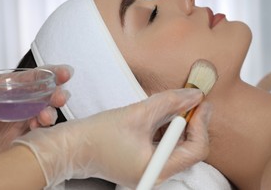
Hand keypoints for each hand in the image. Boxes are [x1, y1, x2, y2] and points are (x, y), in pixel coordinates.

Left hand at [0, 65, 71, 168]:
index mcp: (6, 88)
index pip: (32, 77)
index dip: (50, 73)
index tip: (63, 73)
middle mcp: (18, 103)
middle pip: (45, 94)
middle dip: (56, 94)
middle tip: (60, 97)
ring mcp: (22, 121)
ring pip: (46, 113)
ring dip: (51, 113)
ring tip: (46, 117)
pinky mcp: (24, 138)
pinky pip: (40, 133)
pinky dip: (44, 131)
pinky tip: (38, 129)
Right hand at [14, 88, 211, 188]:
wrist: (70, 147)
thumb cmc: (98, 135)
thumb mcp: (138, 113)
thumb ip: (170, 102)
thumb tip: (196, 96)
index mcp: (157, 169)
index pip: (195, 149)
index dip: (201, 123)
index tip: (200, 102)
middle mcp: (156, 174)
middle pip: (188, 148)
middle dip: (191, 121)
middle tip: (190, 99)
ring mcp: (149, 169)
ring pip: (176, 144)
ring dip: (178, 122)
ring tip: (174, 102)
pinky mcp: (141, 162)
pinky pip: (162, 144)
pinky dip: (165, 127)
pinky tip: (160, 113)